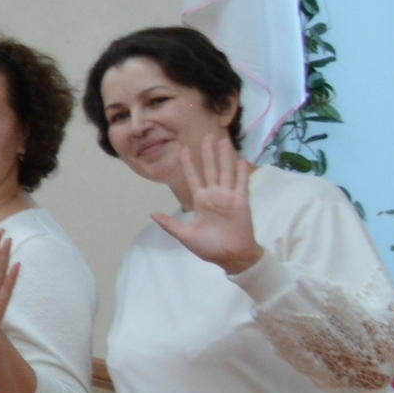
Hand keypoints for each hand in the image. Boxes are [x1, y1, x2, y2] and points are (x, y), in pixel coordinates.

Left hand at [148, 130, 263, 274]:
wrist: (230, 257)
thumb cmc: (209, 247)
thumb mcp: (185, 236)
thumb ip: (170, 224)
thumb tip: (151, 214)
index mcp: (201, 201)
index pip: (193, 177)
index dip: (189, 163)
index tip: (184, 149)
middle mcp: (215, 195)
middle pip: (211, 169)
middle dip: (208, 153)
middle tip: (206, 136)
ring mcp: (229, 197)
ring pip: (226, 172)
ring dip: (225, 157)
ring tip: (224, 141)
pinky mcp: (242, 202)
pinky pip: (241, 184)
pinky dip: (241, 172)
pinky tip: (240, 159)